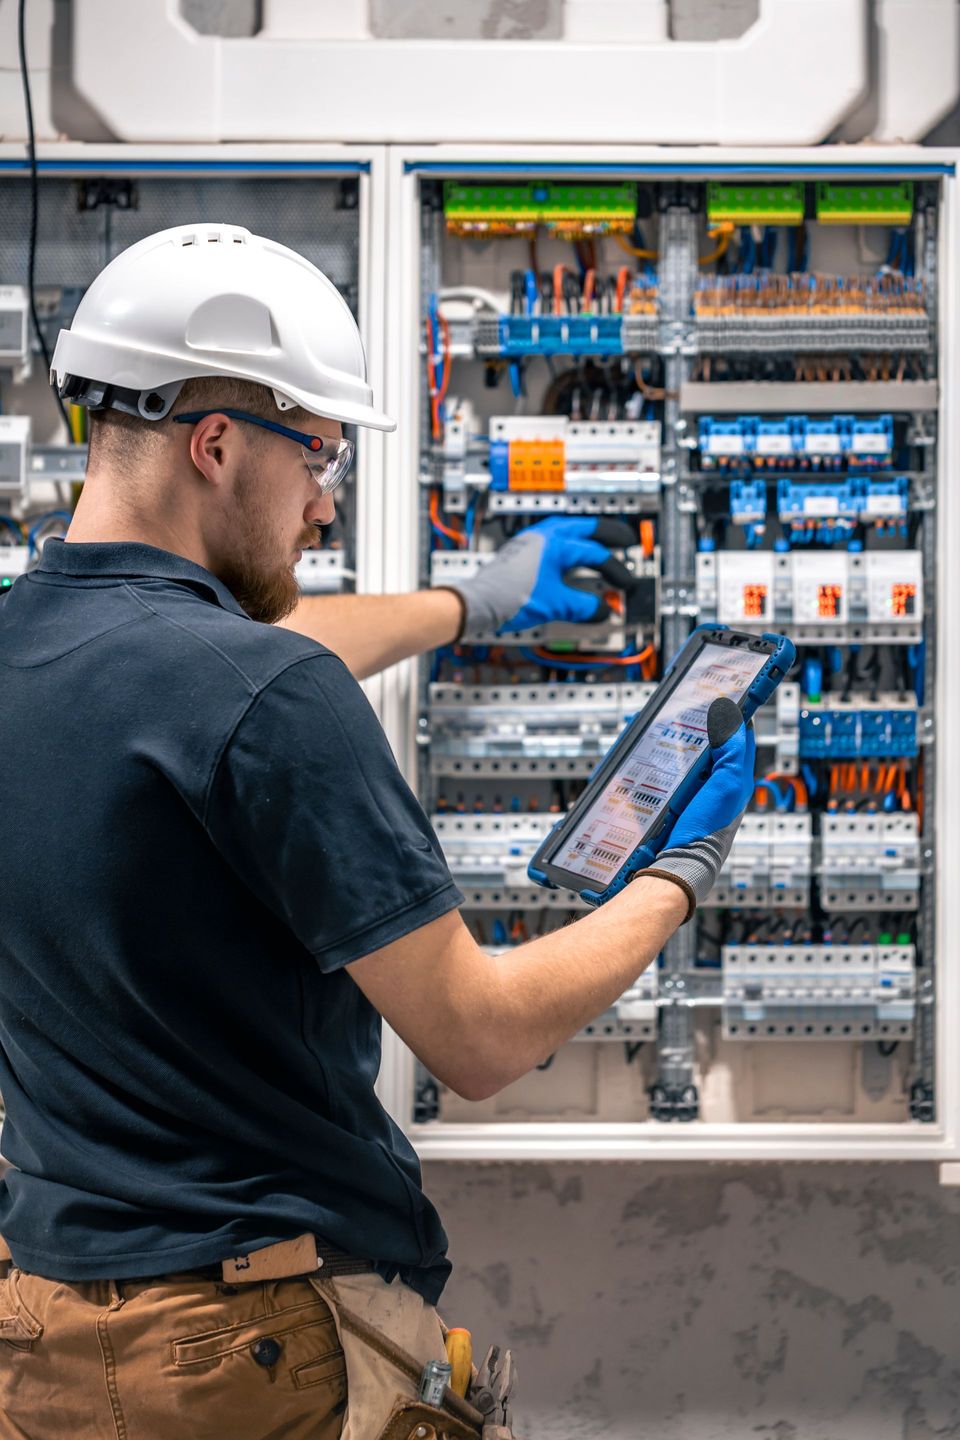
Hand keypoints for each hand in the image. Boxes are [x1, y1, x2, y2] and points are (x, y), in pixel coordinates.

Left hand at [448, 517, 637, 637]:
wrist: (477, 604)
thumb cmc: (508, 598)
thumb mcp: (554, 604)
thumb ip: (582, 606)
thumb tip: (601, 611)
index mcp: (555, 544)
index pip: (594, 554)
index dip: (615, 570)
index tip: (626, 584)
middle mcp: (543, 537)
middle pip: (584, 528)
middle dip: (607, 534)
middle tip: (626, 539)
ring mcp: (531, 543)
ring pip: (567, 530)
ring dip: (586, 535)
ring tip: (601, 541)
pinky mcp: (522, 554)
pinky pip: (553, 541)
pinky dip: (569, 546)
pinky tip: (570, 557)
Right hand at [645, 697, 756, 918]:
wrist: (678, 867)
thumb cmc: (706, 829)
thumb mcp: (726, 784)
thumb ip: (732, 750)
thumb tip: (734, 714)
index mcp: (734, 778)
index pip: (739, 736)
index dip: (731, 712)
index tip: (719, 690)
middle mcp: (716, 785)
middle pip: (708, 744)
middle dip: (697, 723)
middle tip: (682, 705)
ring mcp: (692, 794)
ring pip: (684, 757)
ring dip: (672, 741)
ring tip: (657, 724)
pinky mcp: (672, 803)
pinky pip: (665, 774)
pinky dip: (657, 761)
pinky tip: (644, 754)